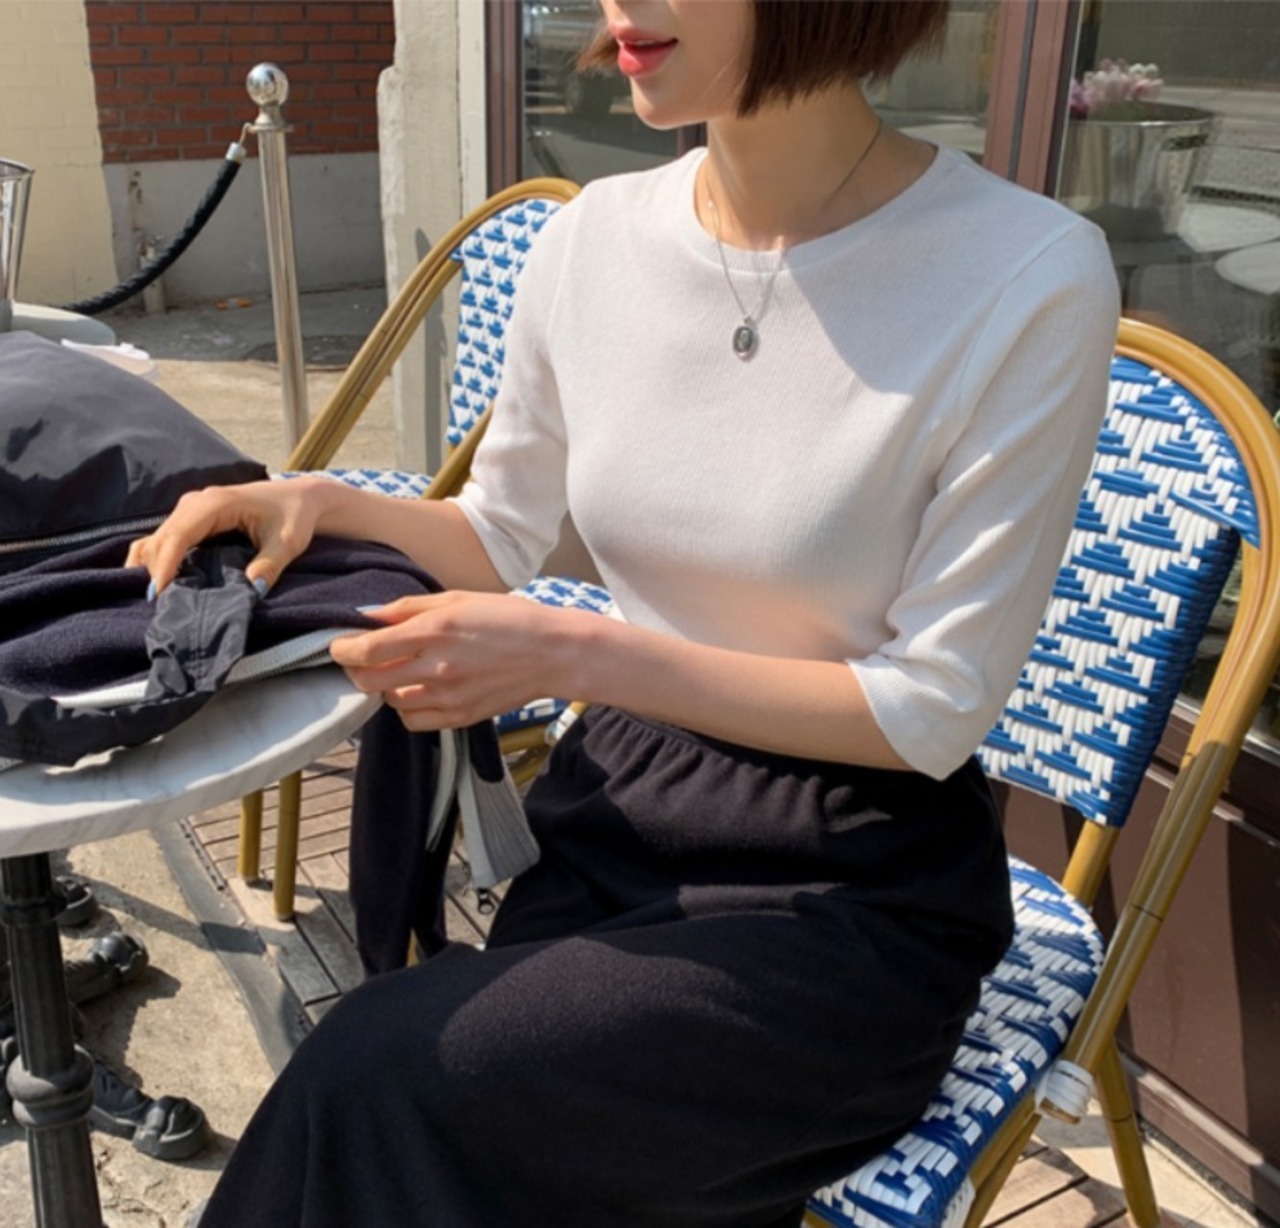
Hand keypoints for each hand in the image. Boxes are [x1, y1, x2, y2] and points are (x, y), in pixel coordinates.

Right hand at [125, 477, 328, 595]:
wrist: (300, 498)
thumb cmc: (295, 516)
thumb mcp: (288, 542)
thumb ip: (270, 566)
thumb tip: (251, 592)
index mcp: (217, 503)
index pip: (180, 534)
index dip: (165, 564)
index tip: (159, 593)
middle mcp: (197, 502)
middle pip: (162, 538)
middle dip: (155, 570)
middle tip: (158, 607)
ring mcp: (191, 509)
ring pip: (158, 539)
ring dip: (153, 567)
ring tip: (158, 599)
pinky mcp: (192, 519)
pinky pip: (166, 539)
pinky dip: (159, 560)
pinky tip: (162, 585)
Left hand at [330, 592, 578, 730]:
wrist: (552, 653)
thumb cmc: (507, 618)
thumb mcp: (458, 598)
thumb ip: (408, 607)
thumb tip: (367, 616)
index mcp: (435, 631)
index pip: (368, 649)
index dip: (343, 649)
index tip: (339, 646)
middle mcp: (438, 667)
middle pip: (370, 680)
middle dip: (357, 669)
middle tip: (363, 659)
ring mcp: (449, 696)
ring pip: (390, 701)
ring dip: (385, 687)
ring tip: (399, 672)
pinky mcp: (460, 717)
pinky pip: (414, 720)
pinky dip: (406, 708)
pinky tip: (418, 691)